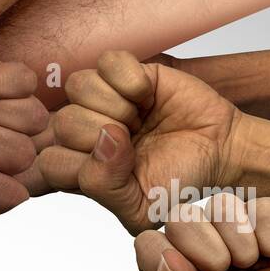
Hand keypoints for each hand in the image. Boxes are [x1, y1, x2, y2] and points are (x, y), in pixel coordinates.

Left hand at [39, 50, 245, 233]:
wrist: (219, 152)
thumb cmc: (178, 182)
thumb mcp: (142, 210)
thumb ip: (106, 188)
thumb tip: (104, 140)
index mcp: (78, 169)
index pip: (49, 163)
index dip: (83, 165)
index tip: (122, 169)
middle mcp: (82, 133)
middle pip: (62, 123)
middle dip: (102, 132)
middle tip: (135, 139)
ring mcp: (101, 100)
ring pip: (77, 86)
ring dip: (114, 103)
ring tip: (139, 117)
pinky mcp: (125, 72)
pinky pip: (107, 61)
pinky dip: (129, 77)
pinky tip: (147, 95)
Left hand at [134, 193, 269, 270]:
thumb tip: (165, 262)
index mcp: (170, 261)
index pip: (147, 241)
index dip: (171, 263)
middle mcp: (195, 235)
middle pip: (179, 217)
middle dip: (206, 253)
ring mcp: (231, 220)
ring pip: (221, 204)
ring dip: (240, 245)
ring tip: (249, 265)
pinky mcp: (267, 211)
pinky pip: (261, 206)